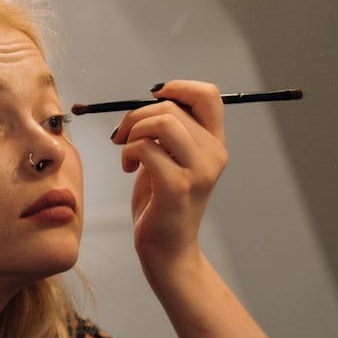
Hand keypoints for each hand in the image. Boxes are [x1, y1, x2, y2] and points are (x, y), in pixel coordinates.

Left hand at [110, 80, 227, 272]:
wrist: (167, 250)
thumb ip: (170, 131)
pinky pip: (146, 148)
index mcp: (214, 144)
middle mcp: (214, 154)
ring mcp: (199, 171)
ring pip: (161, 122)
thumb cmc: (162, 202)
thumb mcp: (170, 159)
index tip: (151, 99)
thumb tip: (153, 98)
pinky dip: (128, 152)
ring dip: (133, 131)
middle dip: (136, 116)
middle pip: (172, 107)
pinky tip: (128, 168)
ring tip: (127, 152)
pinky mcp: (178, 186)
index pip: (208, 95)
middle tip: (122, 136)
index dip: (177, 87)